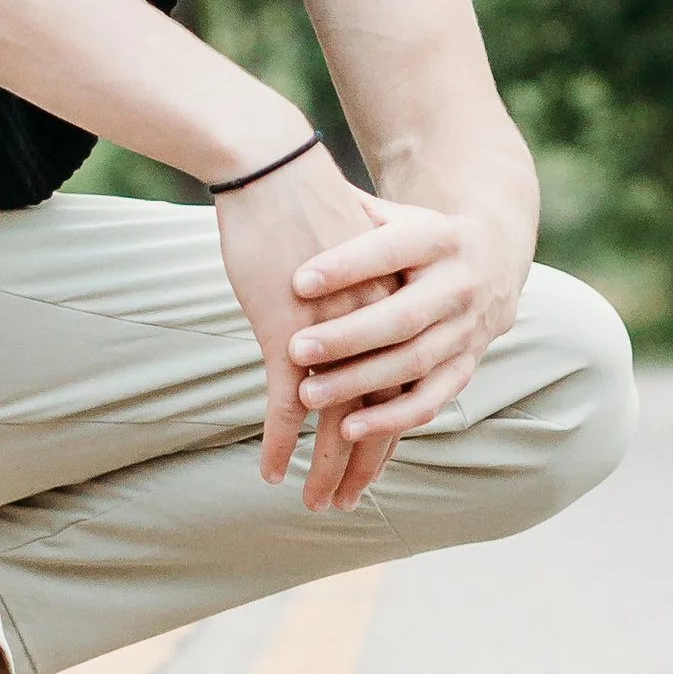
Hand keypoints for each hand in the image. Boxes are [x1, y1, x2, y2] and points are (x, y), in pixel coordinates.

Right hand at [213, 144, 391, 494]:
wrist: (274, 169)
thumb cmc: (302, 203)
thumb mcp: (346, 250)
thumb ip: (358, 286)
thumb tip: (351, 307)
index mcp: (394, 307)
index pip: (401, 385)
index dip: (387, 431)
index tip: (373, 467)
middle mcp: (377, 327)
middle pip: (379, 413)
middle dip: (363, 465)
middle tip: (347, 504)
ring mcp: (337, 336)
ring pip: (338, 422)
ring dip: (326, 470)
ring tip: (315, 504)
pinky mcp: (291, 336)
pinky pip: (289, 408)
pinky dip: (281, 445)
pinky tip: (271, 473)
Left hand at [274, 200, 529, 511]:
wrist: (492, 257)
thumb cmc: (416, 237)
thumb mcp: (394, 214)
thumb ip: (351, 210)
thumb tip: (290, 177)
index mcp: (438, 236)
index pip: (390, 250)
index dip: (347, 265)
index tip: (298, 279)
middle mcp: (460, 284)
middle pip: (403, 316)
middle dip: (348, 336)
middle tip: (294, 347)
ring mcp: (468, 330)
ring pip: (413, 363)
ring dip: (360, 383)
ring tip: (306, 395)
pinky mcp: (466, 367)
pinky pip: (431, 399)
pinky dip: (391, 419)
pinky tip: (347, 430)